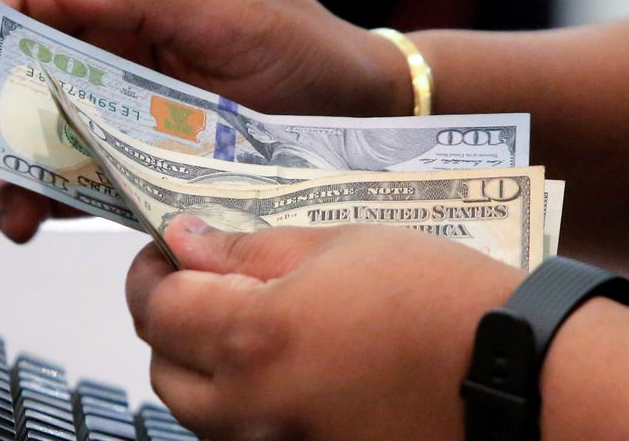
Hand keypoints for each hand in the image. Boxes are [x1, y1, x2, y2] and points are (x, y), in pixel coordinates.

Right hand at [0, 0, 411, 241]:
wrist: (359, 116)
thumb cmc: (311, 57)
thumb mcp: (239, 15)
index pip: (26, 2)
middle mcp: (117, 50)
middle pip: (11, 67)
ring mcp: (124, 107)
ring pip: (31, 125)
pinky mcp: (138, 158)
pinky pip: (75, 174)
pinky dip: (39, 196)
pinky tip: (23, 218)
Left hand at [127, 215, 522, 439]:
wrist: (512, 375)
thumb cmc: (433, 294)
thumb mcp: (337, 245)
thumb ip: (247, 249)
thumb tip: (185, 241)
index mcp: (253, 337)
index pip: (156, 307)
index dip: (150, 271)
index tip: (167, 246)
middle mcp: (250, 406)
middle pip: (162, 365)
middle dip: (167, 318)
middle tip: (197, 279)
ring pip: (195, 407)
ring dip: (195, 360)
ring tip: (236, 318)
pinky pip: (240, 430)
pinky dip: (235, 395)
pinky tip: (275, 362)